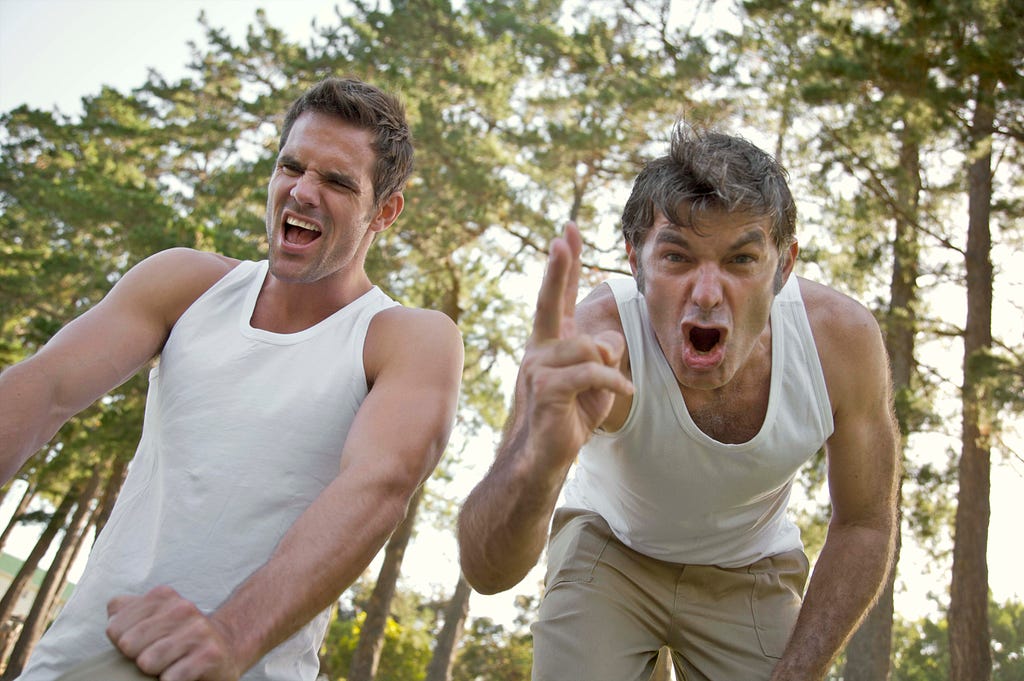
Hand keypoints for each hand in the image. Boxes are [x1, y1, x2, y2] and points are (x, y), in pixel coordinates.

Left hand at [106, 586, 243, 680]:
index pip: (115, 628)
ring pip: (147, 662)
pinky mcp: (209, 655)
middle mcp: (182, 608)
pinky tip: (182, 674)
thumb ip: (127, 610)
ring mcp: (198, 630)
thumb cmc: (179, 636)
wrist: (225, 647)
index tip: (142, 644)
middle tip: (156, 657)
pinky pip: (170, 678)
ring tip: (169, 665)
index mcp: (164, 596)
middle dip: (137, 658)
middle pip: (129, 645)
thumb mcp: (154, 615)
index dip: (121, 644)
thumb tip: (113, 614)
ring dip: (155, 671)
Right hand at [519, 222, 632, 469]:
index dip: (562, 265)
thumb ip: (603, 353)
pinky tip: (624, 392)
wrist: (543, 458)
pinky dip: (614, 381)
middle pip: (551, 301)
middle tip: (563, 236)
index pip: (556, 298)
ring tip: (616, 385)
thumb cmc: (569, 417)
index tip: (566, 233)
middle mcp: (538, 349)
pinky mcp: (546, 389)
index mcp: (549, 344)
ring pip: (588, 345)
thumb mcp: (596, 381)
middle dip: (558, 267)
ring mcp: (537, 368)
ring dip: (610, 365)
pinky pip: (592, 371)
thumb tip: (608, 338)